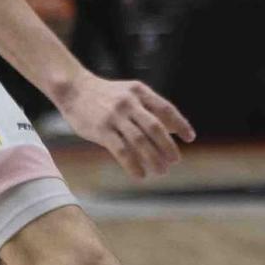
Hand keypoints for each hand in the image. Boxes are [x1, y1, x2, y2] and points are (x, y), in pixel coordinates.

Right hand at [59, 73, 193, 179]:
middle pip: (155, 127)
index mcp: (140, 92)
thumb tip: (175, 129)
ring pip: (139, 141)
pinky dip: (133, 164)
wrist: (74, 89)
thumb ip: (152, 109)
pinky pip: (121, 150)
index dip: (180, 124)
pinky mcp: (101, 129)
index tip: (190, 138)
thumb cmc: (107, 95)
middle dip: (168, 146)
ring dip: (153, 158)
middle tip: (175, 161)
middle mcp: (129, 102)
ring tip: (162, 171)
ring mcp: (114, 116)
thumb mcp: (131, 93)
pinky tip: (140, 175)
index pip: (166, 109)